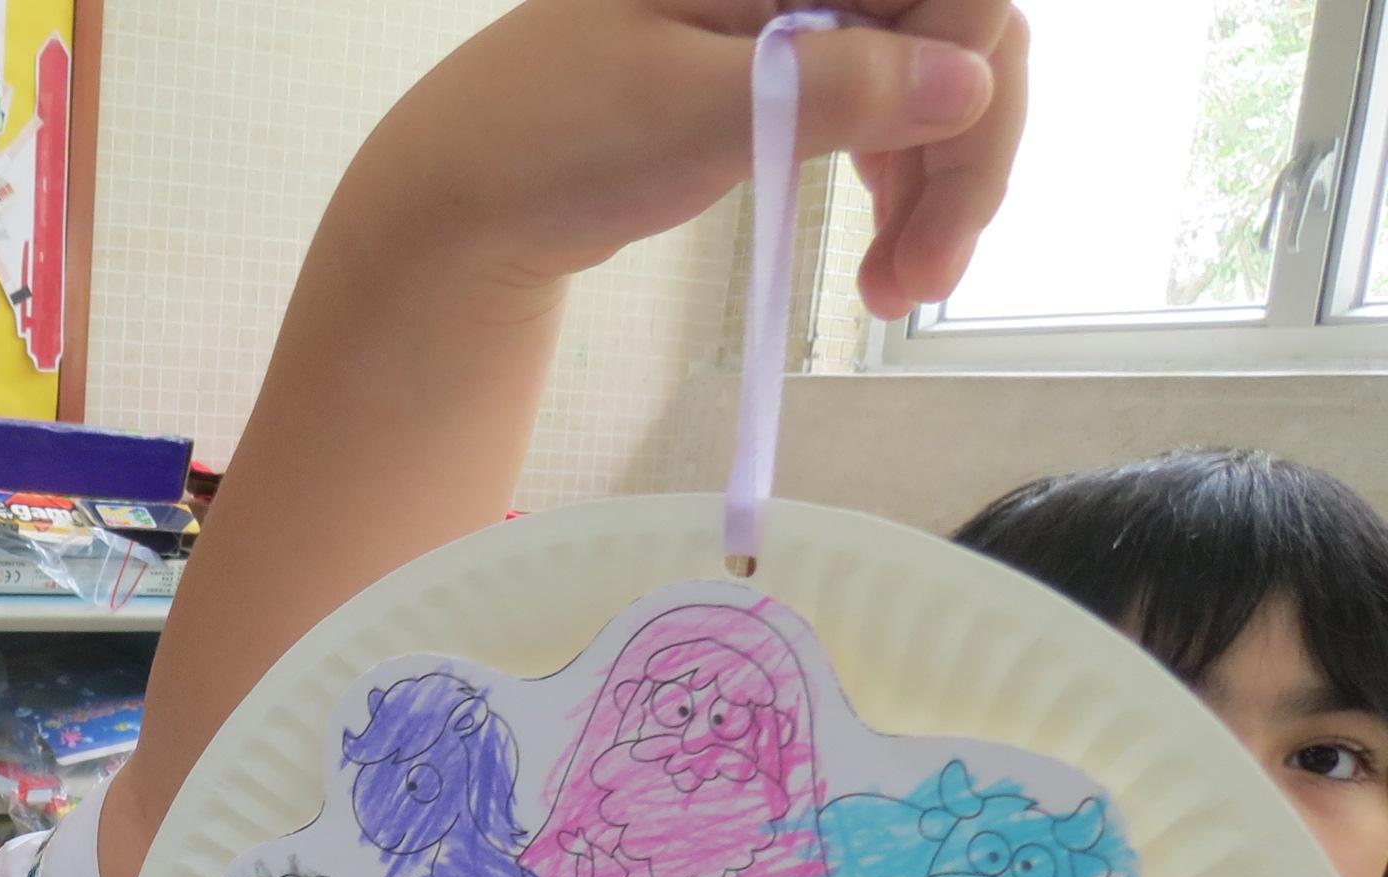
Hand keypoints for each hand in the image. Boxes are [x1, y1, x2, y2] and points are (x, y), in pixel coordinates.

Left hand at [373, 0, 1027, 317]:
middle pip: (954, 33)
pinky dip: (897, 184)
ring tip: (898, 293)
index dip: (973, 80)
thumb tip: (969, 80)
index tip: (938, 194)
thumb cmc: (545, 140)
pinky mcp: (784, 81)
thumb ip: (835, 89)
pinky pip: (883, 113)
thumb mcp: (689, 112)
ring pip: (930, 82)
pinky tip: (883, 254)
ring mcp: (797, 21)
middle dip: (962, 154)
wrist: (461, 201)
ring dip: (937, 185)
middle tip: (925, 282)